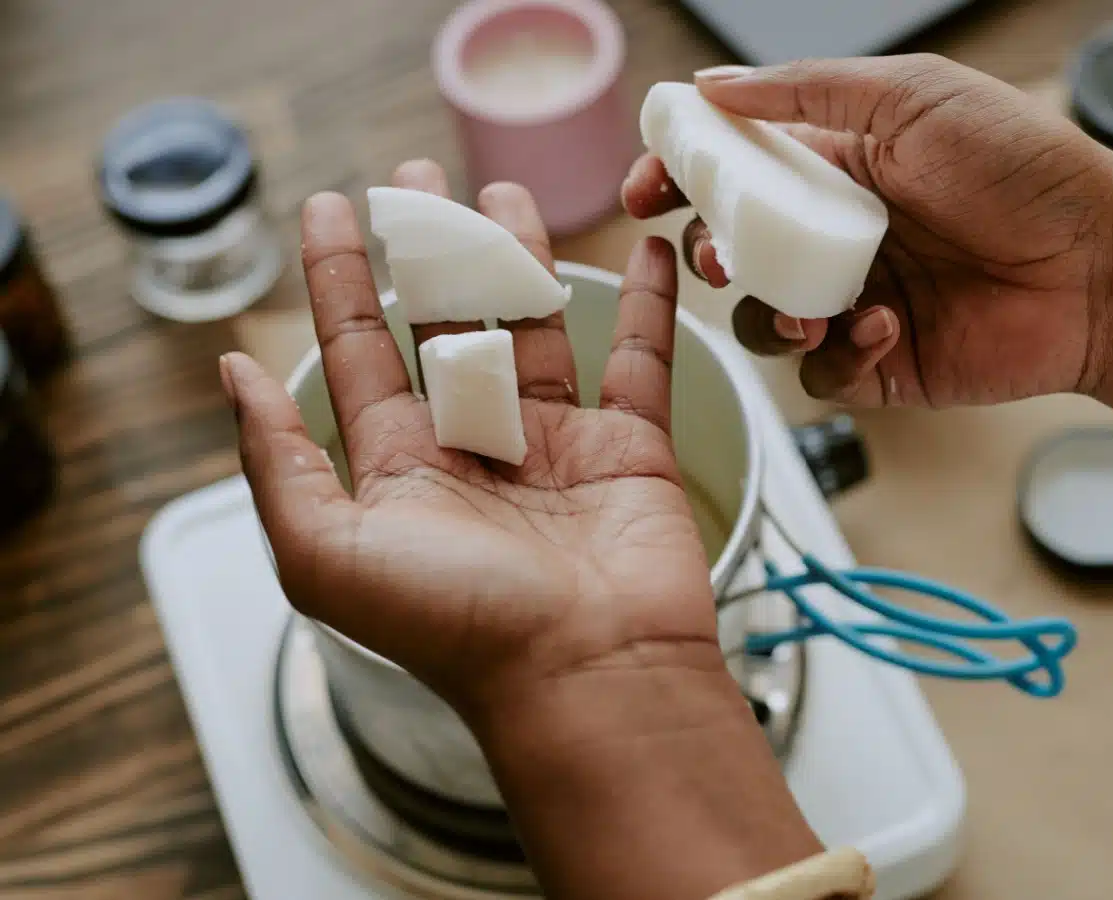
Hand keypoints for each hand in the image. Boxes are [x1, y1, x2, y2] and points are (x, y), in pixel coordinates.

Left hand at [226, 160, 721, 711]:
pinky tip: (647, 251)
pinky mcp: (631, 451)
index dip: (339, 278)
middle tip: (415, 180)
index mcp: (398, 470)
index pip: (359, 352)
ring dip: (519, 258)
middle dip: (425, 251)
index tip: (329, 207)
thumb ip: (277, 459)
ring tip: (503, 192)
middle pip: (444, 326)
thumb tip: (234, 369)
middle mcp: (473, 451)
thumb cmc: (459, 627)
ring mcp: (557, 448)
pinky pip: (640, 363)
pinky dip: (646, 307)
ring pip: (533, 330)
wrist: (589, 675)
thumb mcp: (325, 553)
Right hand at [624, 53, 1112, 406]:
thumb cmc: (1024, 168)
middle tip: (722, 255)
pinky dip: (835, 357)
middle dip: (710, 254)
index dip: (681, 179)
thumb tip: (711, 87)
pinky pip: (822, 375)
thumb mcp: (912, 98)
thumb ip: (807, 91)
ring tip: (809, 311)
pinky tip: (882, 329)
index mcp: (839, 164)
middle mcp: (840, 234)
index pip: (735, 171)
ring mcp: (859, 300)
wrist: (1102, 265)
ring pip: (765, 319)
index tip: (646, 189)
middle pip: (734, 249)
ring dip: (768, 315)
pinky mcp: (885, 364)